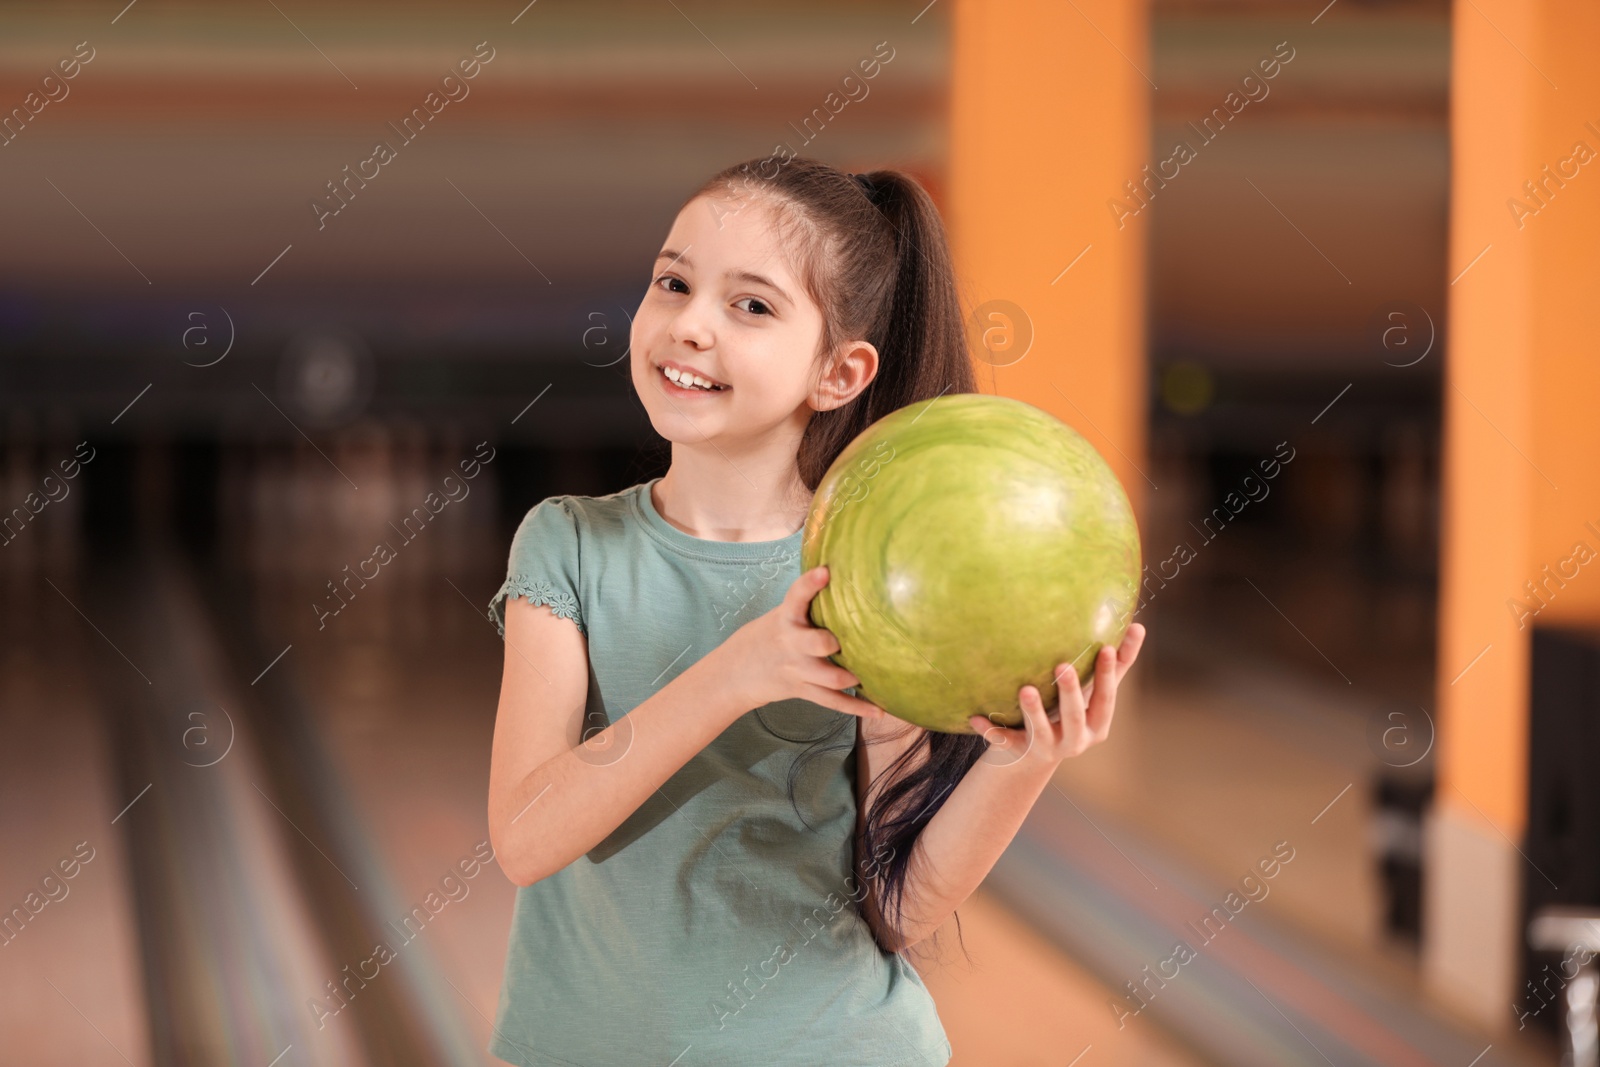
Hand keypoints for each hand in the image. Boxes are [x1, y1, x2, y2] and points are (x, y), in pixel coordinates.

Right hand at [711, 565, 887, 719]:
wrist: (734, 672)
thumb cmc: (769, 635)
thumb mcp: (781, 615)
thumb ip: (807, 603)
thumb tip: (849, 577)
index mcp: (786, 617)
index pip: (796, 596)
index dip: (809, 584)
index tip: (825, 572)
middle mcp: (792, 643)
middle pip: (816, 643)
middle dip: (835, 643)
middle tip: (852, 639)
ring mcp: (798, 669)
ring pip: (829, 678)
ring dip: (853, 677)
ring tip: (873, 674)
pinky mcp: (803, 689)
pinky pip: (833, 701)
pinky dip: (858, 707)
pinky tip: (881, 710)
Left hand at [967, 624, 1145, 764]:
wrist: (1035, 756)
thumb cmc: (1073, 711)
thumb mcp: (1095, 693)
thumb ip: (1117, 664)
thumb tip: (1139, 626)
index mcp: (1097, 724)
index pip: (1106, 699)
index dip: (1107, 675)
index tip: (1105, 648)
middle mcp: (1075, 740)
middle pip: (1074, 717)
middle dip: (1070, 693)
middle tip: (1062, 665)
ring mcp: (1047, 749)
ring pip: (1040, 733)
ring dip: (1033, 712)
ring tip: (1024, 689)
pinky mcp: (1020, 753)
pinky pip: (1004, 742)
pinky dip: (991, 731)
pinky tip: (975, 717)